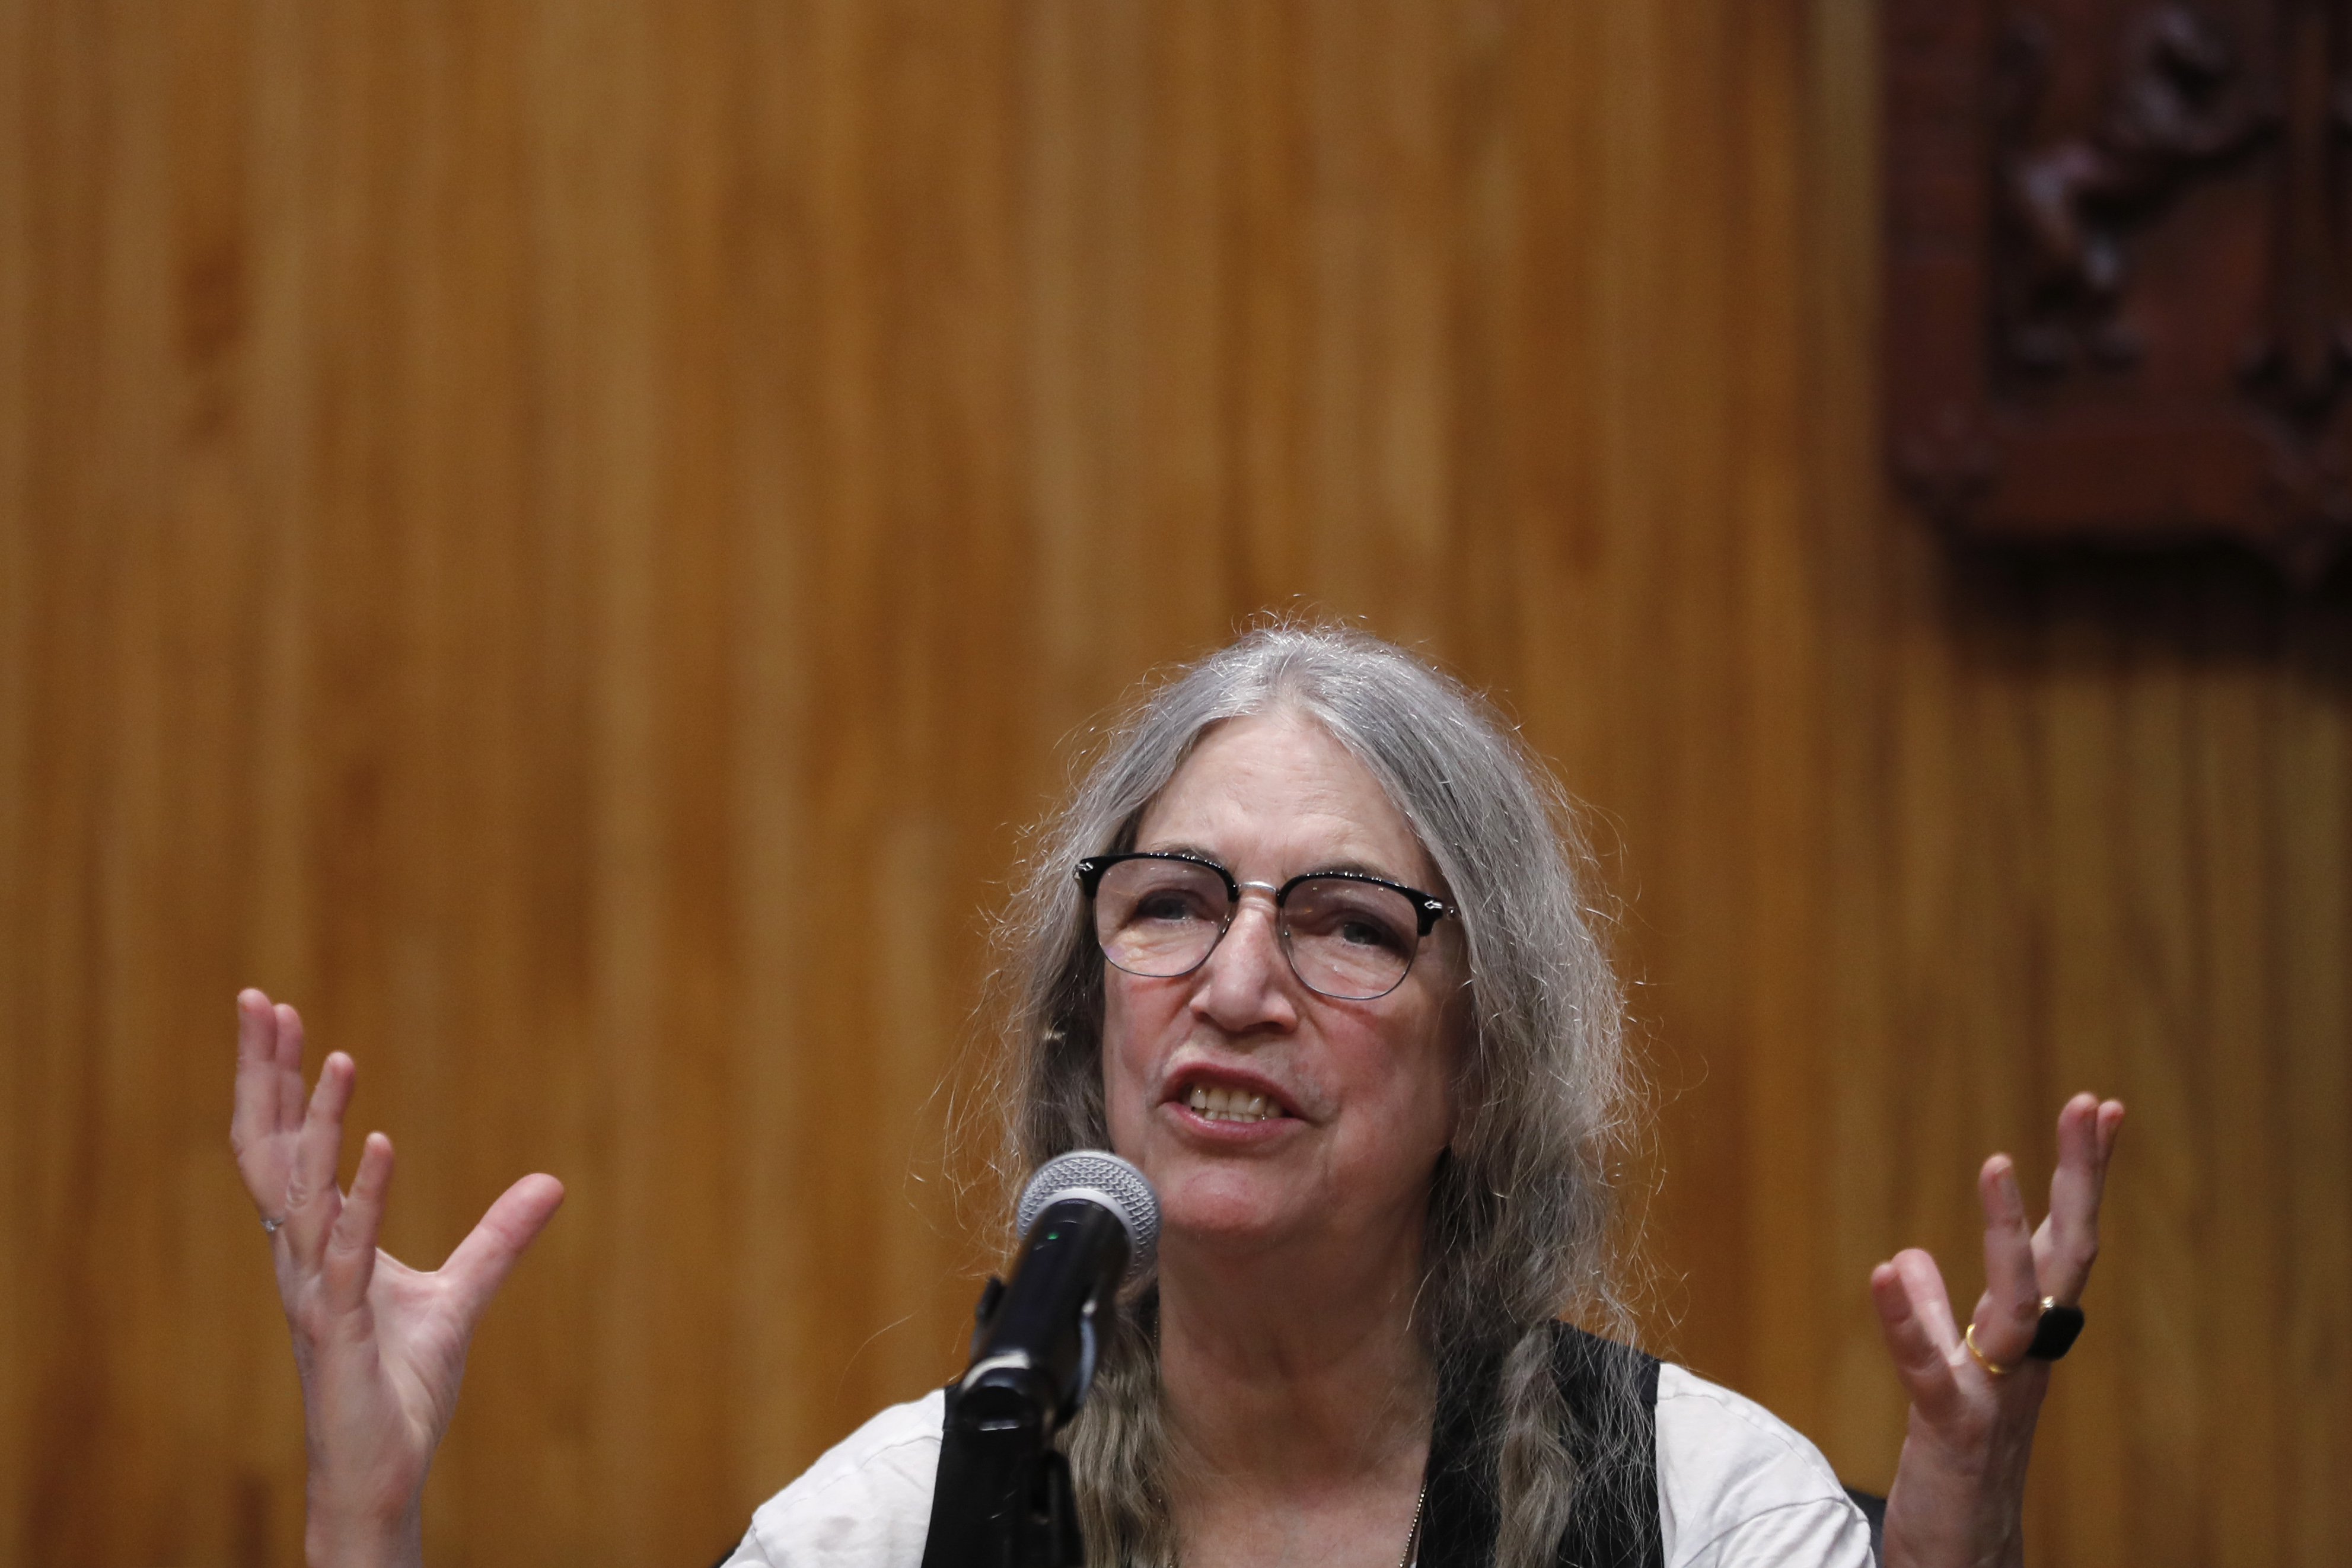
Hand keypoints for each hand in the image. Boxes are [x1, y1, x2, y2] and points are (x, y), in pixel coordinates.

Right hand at [230, 989, 564, 1567]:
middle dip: (265, 1074)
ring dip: (318, 1123)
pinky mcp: (338, 1330)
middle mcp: (302, 1257)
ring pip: (301, 1191)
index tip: (279, 1012)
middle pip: (269, 1149)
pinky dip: (364, 1197)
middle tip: (258, 999)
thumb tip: (551, 1183)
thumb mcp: (462, 1295)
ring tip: (332, 1054)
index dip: (283, 1081)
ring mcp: (314, 1292)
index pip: (287, 1144)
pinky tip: (380, 1145)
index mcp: (319, 1242)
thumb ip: (500, 1238)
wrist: (386, 1468)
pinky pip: (346, 1252)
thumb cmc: (401, 1386)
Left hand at [1870, 1093, 2124, 1567]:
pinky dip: (1907, 1322)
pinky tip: (1883, 1272)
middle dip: (2079, 1179)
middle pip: (2067, 1258)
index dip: (2079, 1177)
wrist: (1962, 1558)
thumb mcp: (1946, 1379)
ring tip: (1996, 1162)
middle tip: (2089, 1105)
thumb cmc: (1960, 1464)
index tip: (2097, 1107)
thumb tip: (1909, 1258)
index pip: (2064, 1243)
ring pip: (2017, 1308)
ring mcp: (1996, 1395)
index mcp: (2025, 1338)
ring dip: (2009, 1235)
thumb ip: (1931, 1316)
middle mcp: (2026, 1359)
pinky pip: (1930, 1370)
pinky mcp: (1952, 1432)